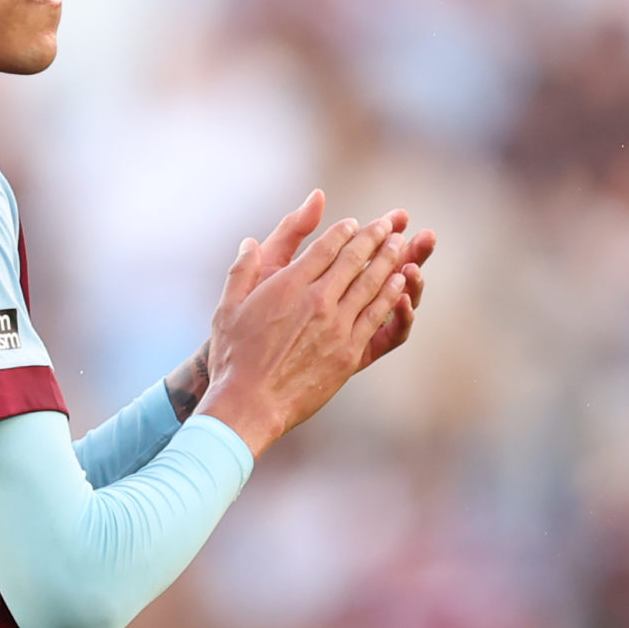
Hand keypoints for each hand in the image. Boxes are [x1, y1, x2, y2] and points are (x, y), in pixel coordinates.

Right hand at [245, 190, 434, 371]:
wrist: (251, 403)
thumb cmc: (234, 357)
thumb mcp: (228, 307)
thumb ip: (242, 270)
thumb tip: (249, 243)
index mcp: (288, 286)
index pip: (325, 248)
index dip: (343, 232)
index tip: (353, 224)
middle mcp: (317, 301)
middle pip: (353, 260)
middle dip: (373, 238)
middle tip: (387, 225)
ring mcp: (336, 327)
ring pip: (371, 285)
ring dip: (388, 261)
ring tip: (400, 245)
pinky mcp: (349, 352)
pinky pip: (375, 317)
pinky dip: (390, 296)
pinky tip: (399, 284)